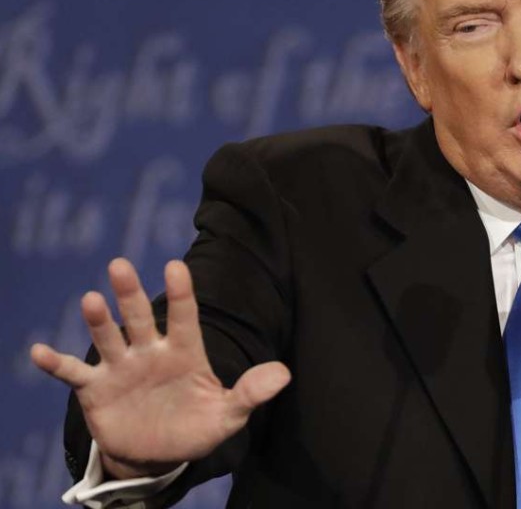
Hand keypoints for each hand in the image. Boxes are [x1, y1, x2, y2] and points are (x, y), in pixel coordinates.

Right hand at [30, 258, 290, 478]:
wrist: (159, 455)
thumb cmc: (196, 427)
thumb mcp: (228, 414)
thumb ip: (250, 392)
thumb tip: (284, 373)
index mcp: (185, 351)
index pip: (184, 316)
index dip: (180, 293)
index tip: (175, 267)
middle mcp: (150, 352)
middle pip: (139, 317)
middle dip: (130, 292)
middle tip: (120, 265)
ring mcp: (121, 368)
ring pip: (108, 337)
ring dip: (99, 320)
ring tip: (91, 299)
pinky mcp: (96, 390)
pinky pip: (73, 374)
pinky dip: (55, 364)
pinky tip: (37, 351)